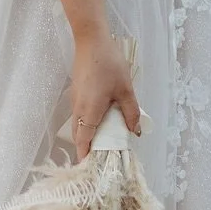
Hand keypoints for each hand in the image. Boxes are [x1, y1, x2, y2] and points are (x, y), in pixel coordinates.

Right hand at [70, 30, 141, 160]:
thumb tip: (135, 132)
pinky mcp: (76, 92)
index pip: (83, 141)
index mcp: (89, 112)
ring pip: (79, 125)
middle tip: (103, 157)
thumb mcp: (125, 89)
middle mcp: (78, 109)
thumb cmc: (109, 64)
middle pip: (79, 136)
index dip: (86, 157)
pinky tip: (102, 119)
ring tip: (106, 140)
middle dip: (88, 148)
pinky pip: (80, 114)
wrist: (91, 40)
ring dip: (88, 135)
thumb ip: (131, 112)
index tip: (91, 169)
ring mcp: (75, 100)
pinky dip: (87, 123)